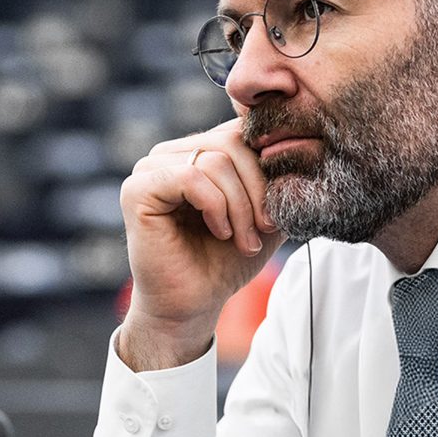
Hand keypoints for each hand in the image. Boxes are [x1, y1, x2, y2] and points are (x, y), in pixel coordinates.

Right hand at [118, 119, 284, 370]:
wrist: (193, 304)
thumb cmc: (225, 261)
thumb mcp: (264, 214)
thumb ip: (275, 177)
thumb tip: (299, 144)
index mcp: (198, 152)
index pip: (242, 132)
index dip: (268, 168)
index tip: (276, 212)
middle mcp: (170, 153)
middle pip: (231, 143)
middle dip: (258, 189)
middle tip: (265, 228)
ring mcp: (150, 168)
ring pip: (215, 161)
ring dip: (241, 206)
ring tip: (245, 239)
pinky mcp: (138, 189)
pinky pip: (191, 177)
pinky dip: (216, 207)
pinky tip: (221, 232)